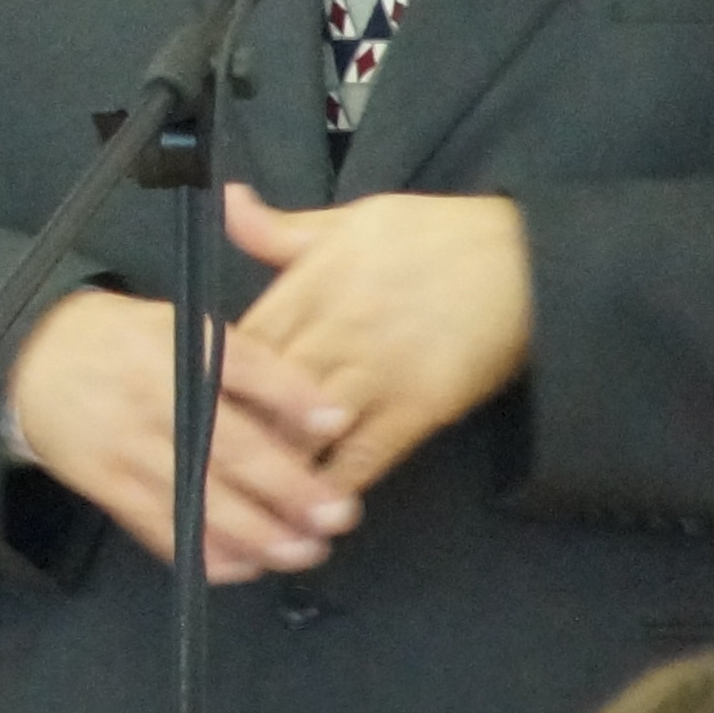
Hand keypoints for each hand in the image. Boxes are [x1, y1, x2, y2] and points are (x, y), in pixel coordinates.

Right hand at [3, 289, 363, 579]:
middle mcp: (151, 395)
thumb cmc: (125, 342)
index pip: (241, 367)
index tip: (337, 422)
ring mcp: (126, 445)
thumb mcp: (178, 324)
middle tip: (337, 513)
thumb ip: (237, 360)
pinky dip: (203, 552)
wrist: (35, 360)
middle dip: (287, 486)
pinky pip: (159, 527)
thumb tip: (311, 408)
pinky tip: (245, 565)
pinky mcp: (107, 485)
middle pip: (226, 445)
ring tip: (302, 550)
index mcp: (174, 343)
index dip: (291, 395)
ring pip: (197, 497)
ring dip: (255, 532)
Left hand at [223, 187, 533, 489]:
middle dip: (233, 437)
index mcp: (312, 283)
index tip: (187, 414)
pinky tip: (313, 509)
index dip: (210, 384)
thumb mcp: (353, 219)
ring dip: (278, 469)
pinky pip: (364, 455)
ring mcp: (376, 371)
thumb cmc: (436, 237)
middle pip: (264, 394)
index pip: (240, 343)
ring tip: (246, 506)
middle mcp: (336, 329)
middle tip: (200, 476)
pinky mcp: (418, 407)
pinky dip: (335, 484)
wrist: (525, 260)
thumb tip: (225, 203)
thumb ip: (282, 230)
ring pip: (306, 431)